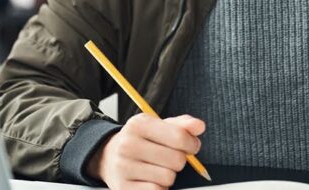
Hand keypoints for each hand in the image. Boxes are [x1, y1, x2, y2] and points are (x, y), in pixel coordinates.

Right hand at [86, 113, 204, 189]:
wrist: (108, 157)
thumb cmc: (140, 140)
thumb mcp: (158, 126)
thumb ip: (181, 125)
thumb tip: (199, 126)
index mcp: (138, 124)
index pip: (179, 136)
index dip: (192, 144)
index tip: (191, 146)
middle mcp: (128, 144)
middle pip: (176, 160)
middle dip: (179, 161)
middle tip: (171, 159)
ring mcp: (123, 167)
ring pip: (168, 178)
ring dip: (169, 176)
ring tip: (158, 169)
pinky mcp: (123, 187)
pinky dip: (159, 188)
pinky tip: (151, 179)